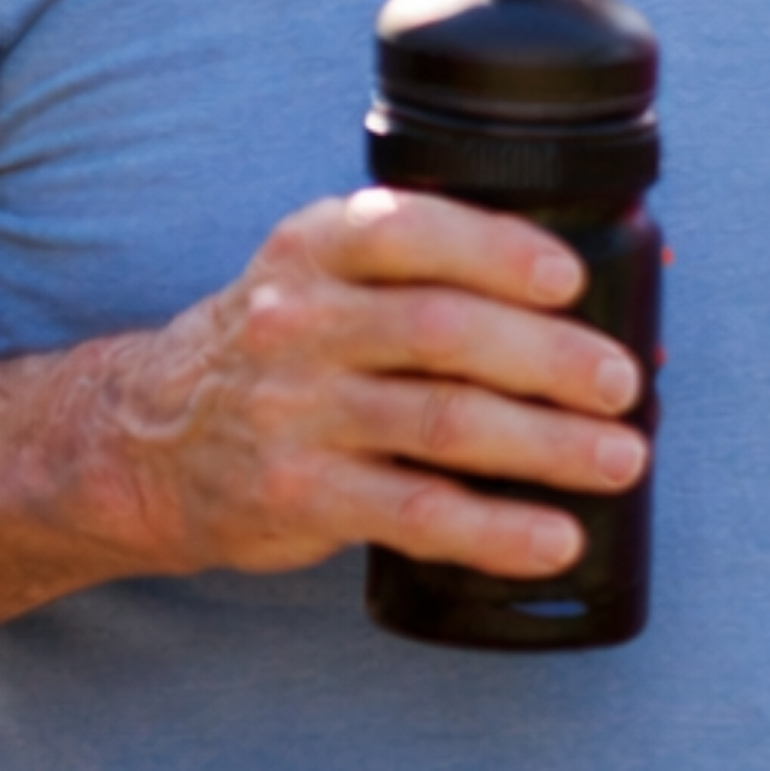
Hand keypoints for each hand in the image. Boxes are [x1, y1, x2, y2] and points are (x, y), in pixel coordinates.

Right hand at [64, 190, 642, 579]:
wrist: (146, 440)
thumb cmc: (285, 346)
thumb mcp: (324, 277)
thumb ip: (428, 268)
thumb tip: (600, 287)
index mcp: (314, 248)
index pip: (407, 231)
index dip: (496, 251)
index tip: (570, 279)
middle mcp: (298, 323)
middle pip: (444, 331)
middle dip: (549, 358)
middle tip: (623, 384)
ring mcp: (294, 413)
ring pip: (443, 423)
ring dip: (547, 446)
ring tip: (622, 458)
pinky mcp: (300, 495)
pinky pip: (415, 513)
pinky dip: (495, 531)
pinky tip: (554, 539)